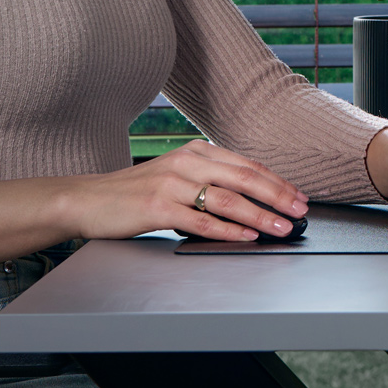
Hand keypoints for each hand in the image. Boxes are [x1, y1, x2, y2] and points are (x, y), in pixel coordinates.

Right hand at [0, 143, 309, 265]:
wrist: (87, 199)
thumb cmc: (134, 193)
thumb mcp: (176, 176)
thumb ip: (208, 181)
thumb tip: (251, 200)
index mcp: (196, 151)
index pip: (247, 165)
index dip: (277, 181)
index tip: (299, 197)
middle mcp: (187, 162)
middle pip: (244, 178)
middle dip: (278, 195)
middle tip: (301, 211)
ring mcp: (172, 183)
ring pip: (227, 199)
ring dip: (260, 215)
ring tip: (281, 227)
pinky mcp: (157, 206)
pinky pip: (200, 219)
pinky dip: (228, 229)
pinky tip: (246, 236)